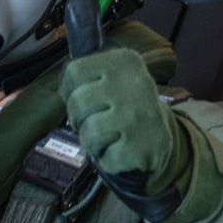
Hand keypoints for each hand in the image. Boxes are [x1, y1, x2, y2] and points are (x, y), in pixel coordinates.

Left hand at [59, 48, 186, 200]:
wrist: (160, 137)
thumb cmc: (124, 105)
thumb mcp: (113, 78)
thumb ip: (86, 73)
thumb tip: (61, 79)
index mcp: (124, 62)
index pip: (74, 71)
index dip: (70, 90)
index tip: (83, 98)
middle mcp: (135, 84)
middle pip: (77, 102)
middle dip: (78, 119)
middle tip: (92, 122)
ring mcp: (139, 117)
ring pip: (88, 132)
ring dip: (91, 142)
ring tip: (105, 138)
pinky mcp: (143, 148)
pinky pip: (105, 159)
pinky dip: (107, 161)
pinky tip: (121, 152)